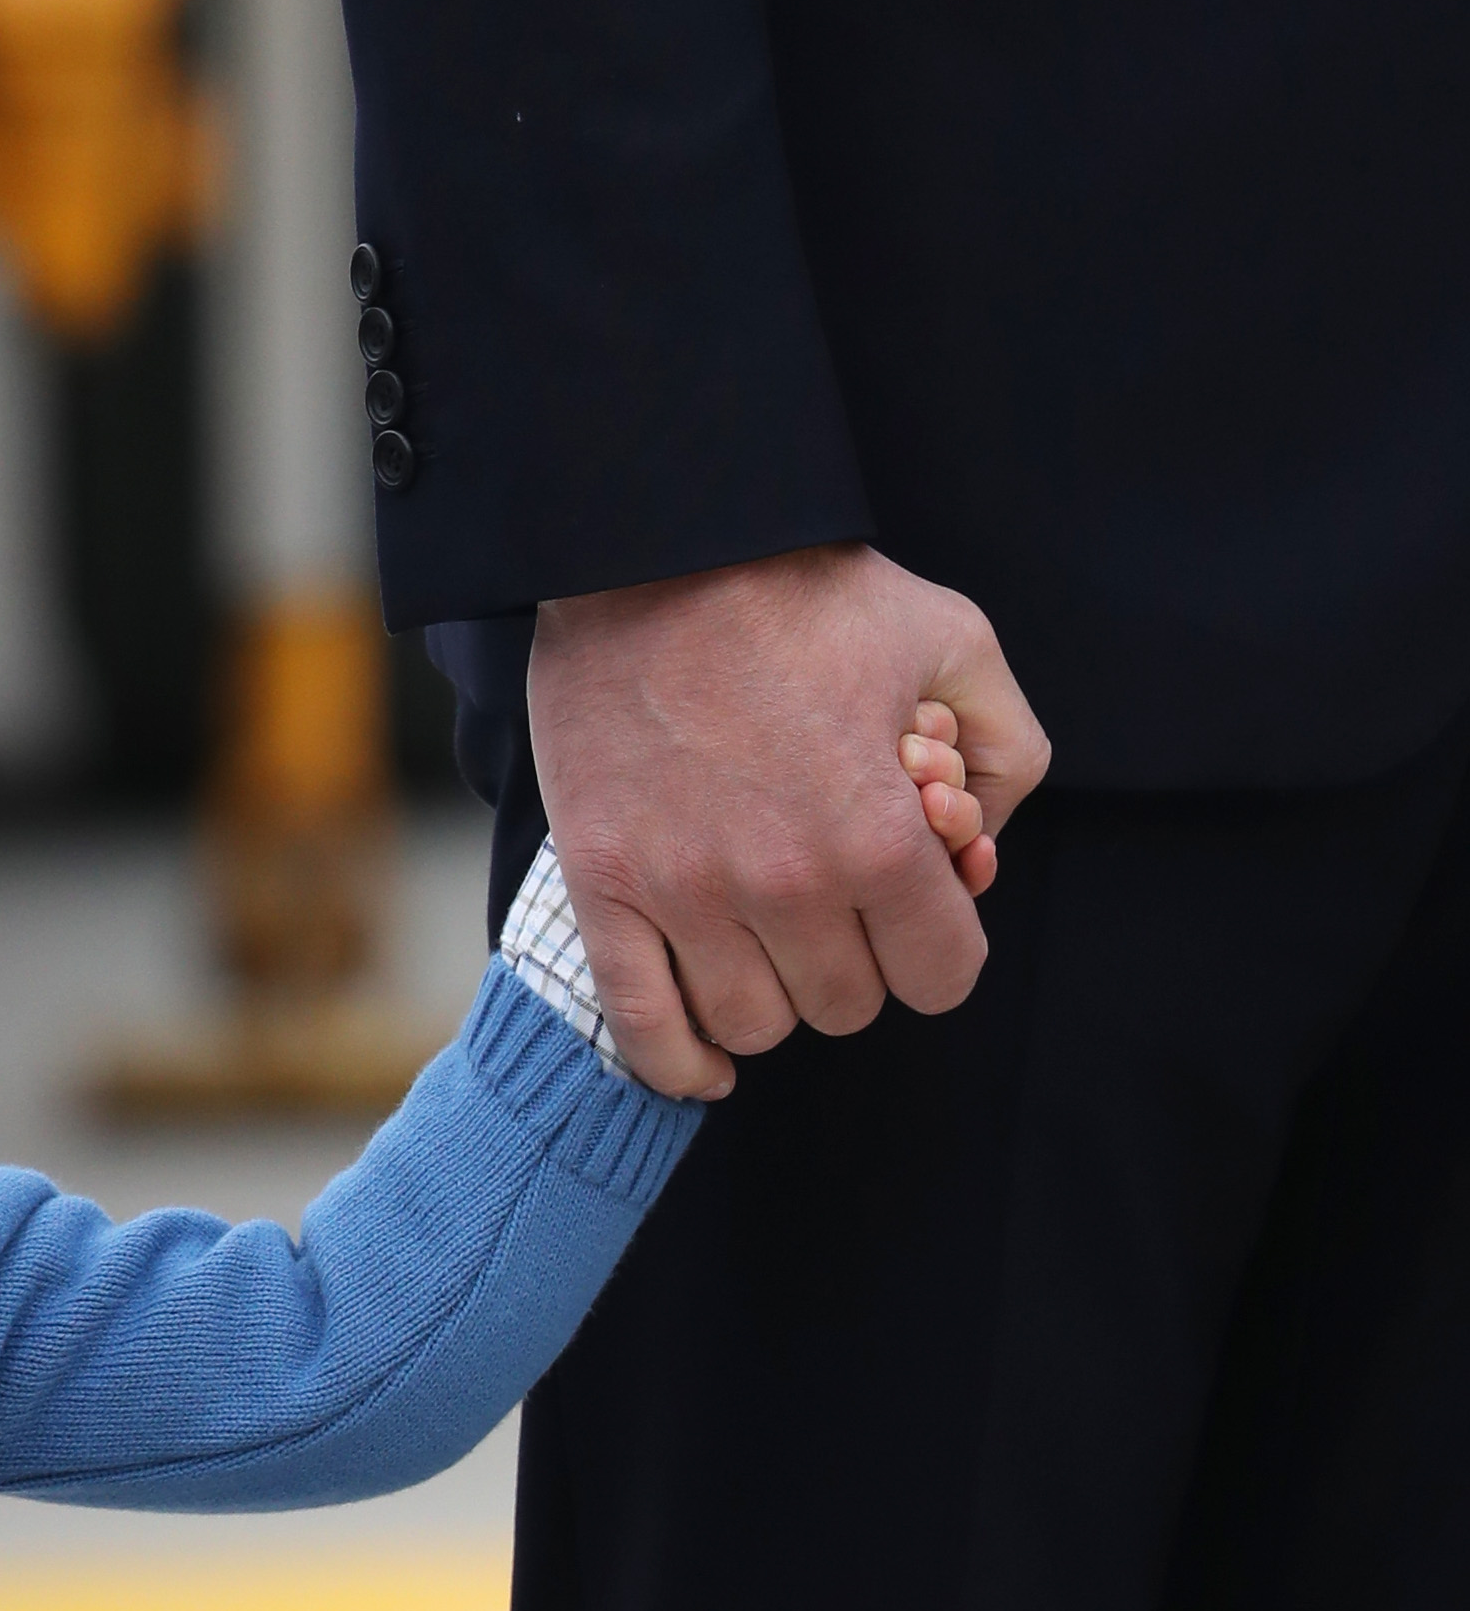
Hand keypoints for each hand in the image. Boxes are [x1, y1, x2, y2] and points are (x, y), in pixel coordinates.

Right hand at [530, 544, 1052, 1100]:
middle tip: (840, 898)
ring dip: (775, 994)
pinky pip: (644, 1030)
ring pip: (755, 1025)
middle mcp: (782, 886)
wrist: (652, 546)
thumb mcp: (953, 638)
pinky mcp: (605, 889)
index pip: (940, 977)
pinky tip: (711, 1064)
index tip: (920, 912)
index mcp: (876, 838)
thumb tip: (982, 844)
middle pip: (846, 1006)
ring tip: (771, 933)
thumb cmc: (805, 590)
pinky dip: (682, 1063)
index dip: (941, 948)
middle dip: (860, 961)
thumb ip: (1005, 750)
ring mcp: (684, 896)